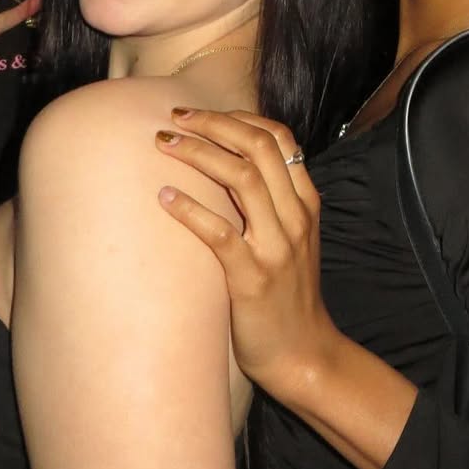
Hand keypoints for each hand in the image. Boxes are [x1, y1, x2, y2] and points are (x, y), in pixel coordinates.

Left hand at [156, 110, 338, 392]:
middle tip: (173, 118)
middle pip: (258, 147)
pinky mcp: (252, 278)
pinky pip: (219, 233)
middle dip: (213, 124)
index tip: (201, 114)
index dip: (238, 117)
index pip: (279, 138)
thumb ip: (273, 203)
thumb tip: (228, 167)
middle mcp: (295, 217)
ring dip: (198, 153)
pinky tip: (163, 197)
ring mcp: (276, 246)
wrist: (304, 354)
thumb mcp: (292, 239)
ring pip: (241, 178)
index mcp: (305, 203)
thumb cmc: (287, 295)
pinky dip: (189, 209)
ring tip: (164, 144)